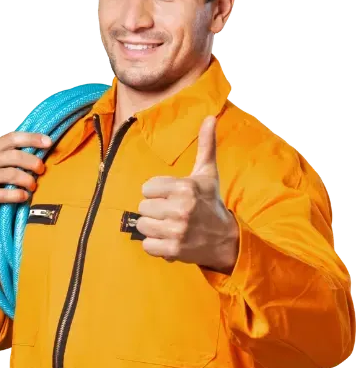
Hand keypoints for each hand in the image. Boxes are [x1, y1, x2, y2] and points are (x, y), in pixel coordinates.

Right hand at [0, 131, 52, 233]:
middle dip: (33, 162)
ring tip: (33, 186)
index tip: (47, 142)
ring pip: (12, 174)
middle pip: (15, 156)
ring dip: (28, 180)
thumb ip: (2, 154)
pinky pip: (5, 194)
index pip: (12, 138)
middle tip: (41, 169)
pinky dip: (18, 195)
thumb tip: (31, 151)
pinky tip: (24, 196)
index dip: (32, 138)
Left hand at [136, 115, 238, 272]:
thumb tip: (210, 117)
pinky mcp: (173, 250)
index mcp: (185, 187)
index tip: (170, 197)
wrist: (225, 239)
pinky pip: (147, 246)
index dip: (156, 193)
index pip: (147, 188)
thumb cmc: (211, 203)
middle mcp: (181, 208)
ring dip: (152, 228)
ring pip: (142, 226)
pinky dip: (154, 246)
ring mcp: (177, 230)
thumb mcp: (207, 174)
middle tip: (170, 214)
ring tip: (168, 227)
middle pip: (142, 207)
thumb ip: (205, 145)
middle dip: (154, 211)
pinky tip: (168, 240)